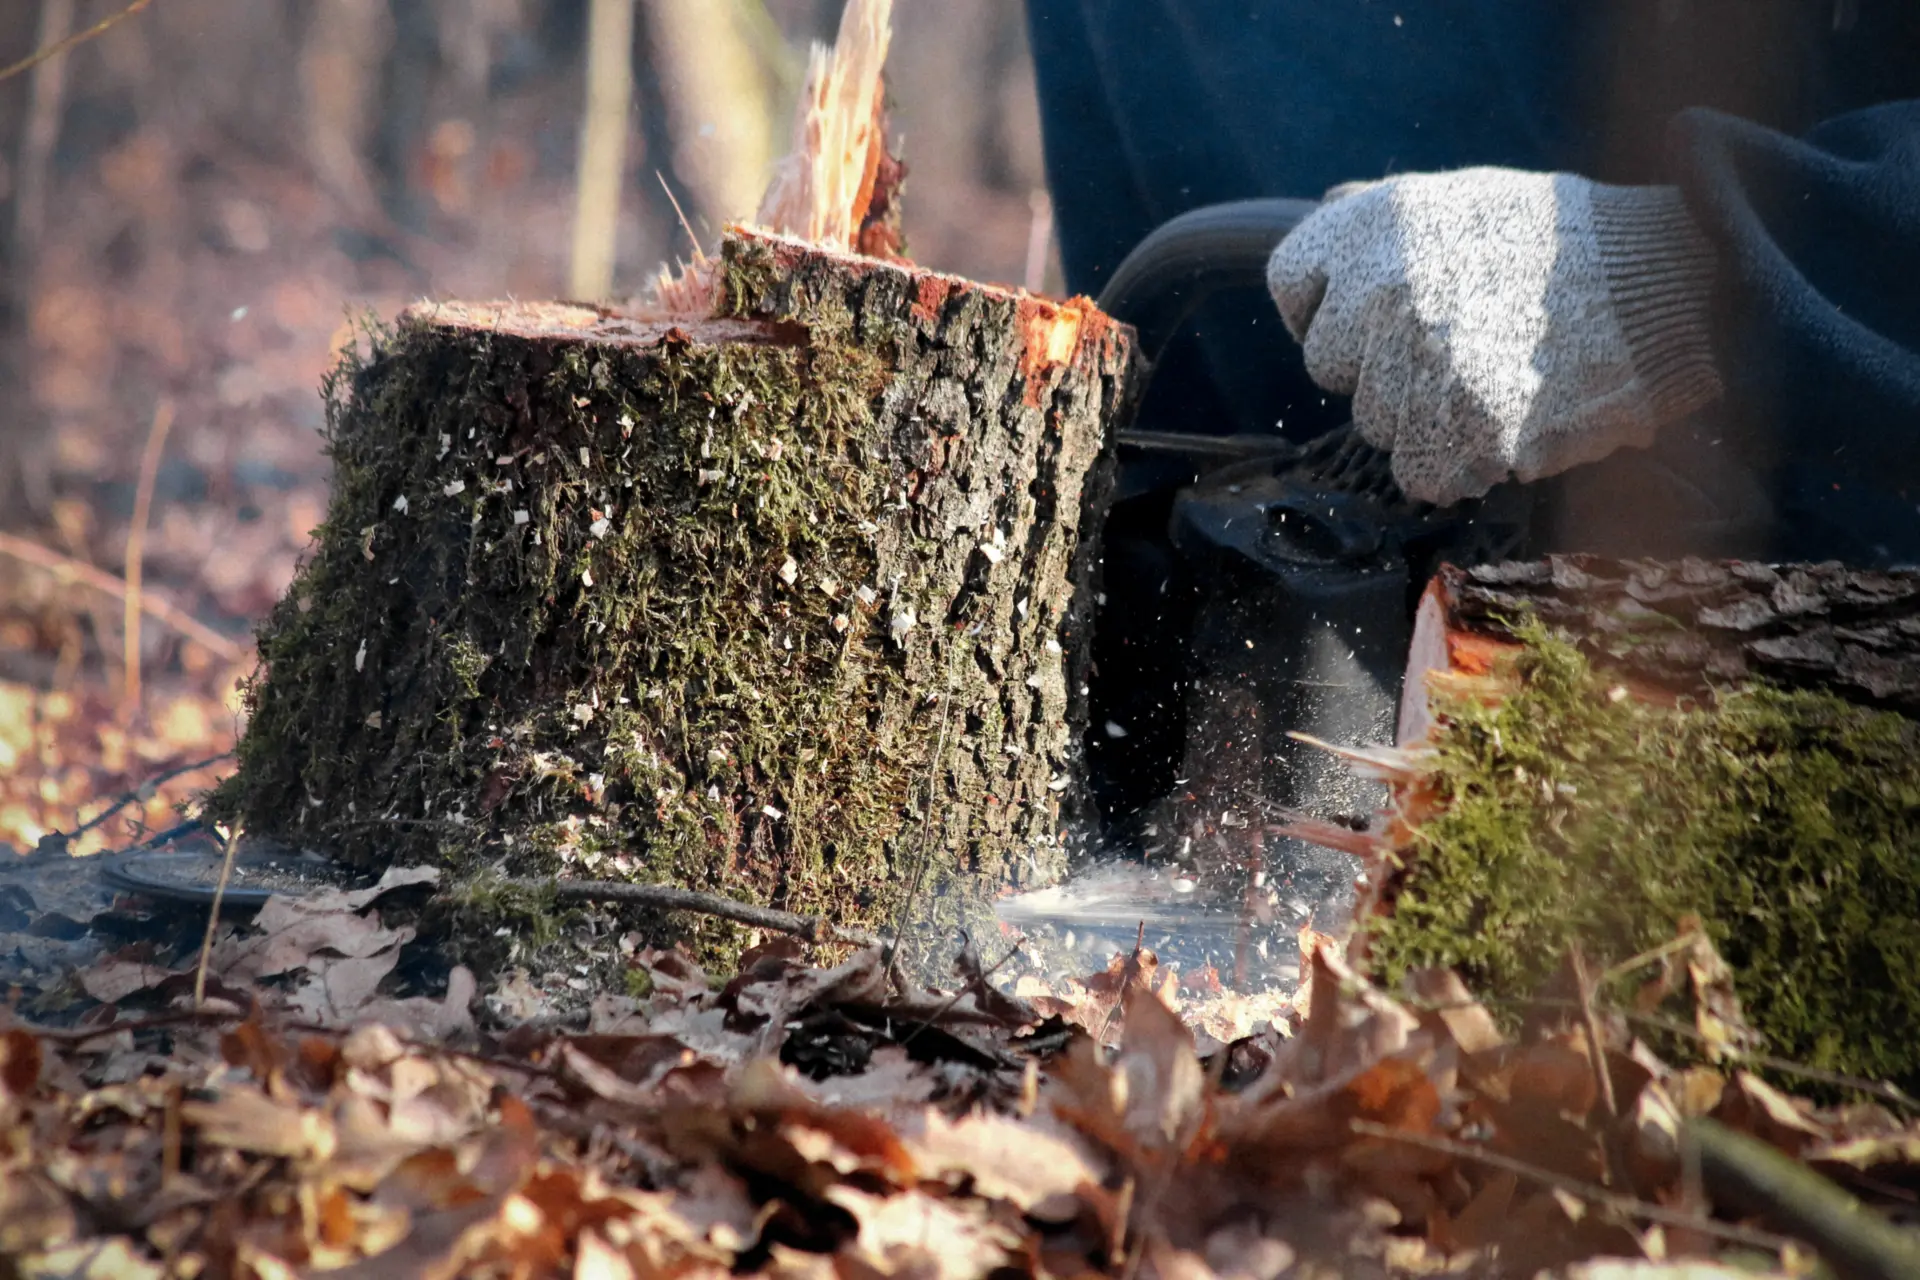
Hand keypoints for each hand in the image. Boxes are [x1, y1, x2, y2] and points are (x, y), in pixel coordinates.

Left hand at [1267, 168, 1722, 505]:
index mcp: (1373, 224)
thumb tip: (1329, 206)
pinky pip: (1421, 476)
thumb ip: (1386, 211)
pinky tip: (1507, 427)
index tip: (1368, 325)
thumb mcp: (1468, 195)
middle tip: (1460, 347)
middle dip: (1384, 368)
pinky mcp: (1464, 429)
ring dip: (1428, 418)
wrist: (1680, 280)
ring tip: (1501, 378)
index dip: (1326, 311)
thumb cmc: (1573, 242)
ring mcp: (1419, 362)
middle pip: (1333, 368)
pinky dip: (1459, 467)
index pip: (1294, 284)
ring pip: (1379, 424)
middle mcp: (1381, 290)